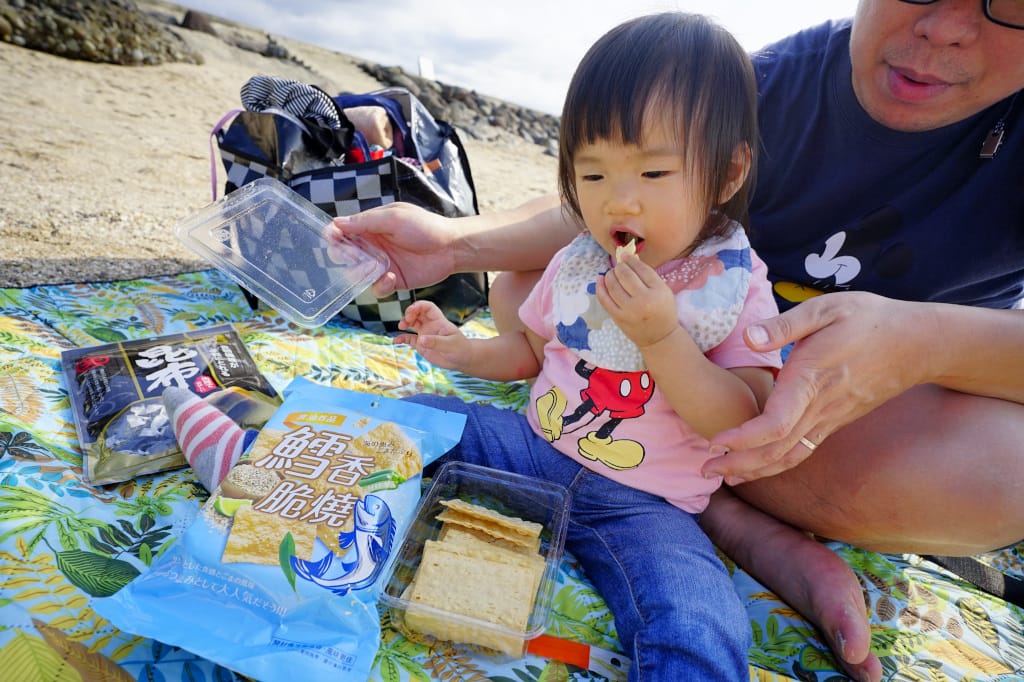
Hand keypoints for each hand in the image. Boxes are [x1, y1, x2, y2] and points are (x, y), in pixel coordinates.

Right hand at [328, 203, 456, 296]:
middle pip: (343, 254)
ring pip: (355, 274)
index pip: (342, 230)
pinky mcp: (392, 280)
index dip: (333, 234)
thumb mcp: (394, 218)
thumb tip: (337, 223)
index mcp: (370, 226)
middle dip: (343, 256)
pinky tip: (390, 277)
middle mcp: (372, 245)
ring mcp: (381, 264)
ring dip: (359, 273)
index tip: (333, 238)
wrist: (450, 248)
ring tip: (373, 269)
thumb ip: (366, 222)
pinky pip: (375, 288)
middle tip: (353, 256)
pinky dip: (380, 286)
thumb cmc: (425, 227)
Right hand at [394, 301, 469, 370]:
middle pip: (417, 313)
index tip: (411, 311)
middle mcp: (430, 325)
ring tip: (401, 326)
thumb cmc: (460, 349)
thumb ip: (436, 342)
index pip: (428, 307)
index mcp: (439, 321)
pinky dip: (402, 339)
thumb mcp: (450, 345)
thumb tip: (421, 339)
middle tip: (406, 320)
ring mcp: (425, 334)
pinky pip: (409, 339)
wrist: (462, 360)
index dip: (419, 306)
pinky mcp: (421, 345)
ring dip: (405, 322)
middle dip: (409, 313)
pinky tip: (396, 341)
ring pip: (412, 324)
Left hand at [595, 253, 677, 346]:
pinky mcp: (618, 318)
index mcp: (658, 292)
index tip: (625, 256)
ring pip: (613, 285)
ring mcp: (629, 310)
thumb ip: (648, 275)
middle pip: (626, 275)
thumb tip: (629, 257)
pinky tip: (600, 280)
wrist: (660, 337)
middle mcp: (644, 301)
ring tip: (611, 273)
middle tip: (619, 266)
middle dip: (620, 267)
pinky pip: (604, 299)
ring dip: (610, 275)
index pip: (642, 269)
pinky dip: (600, 287)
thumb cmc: (663, 311)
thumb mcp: (663, 291)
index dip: (631, 260)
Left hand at [704, 291, 925, 482]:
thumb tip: (749, 337)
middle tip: (704, 470)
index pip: (776, 423)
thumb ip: (784, 324)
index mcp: (812, 379)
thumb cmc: (868, 320)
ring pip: (790, 456)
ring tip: (723, 476)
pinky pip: (803, 450)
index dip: (744, 439)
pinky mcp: (835, 421)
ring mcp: (830, 418)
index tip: (715, 441)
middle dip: (738, 464)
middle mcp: (820, 406)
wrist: (917, 343)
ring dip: (755, 470)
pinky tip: (757, 466)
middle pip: (776, 450)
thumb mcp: (825, 309)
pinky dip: (776, 463)